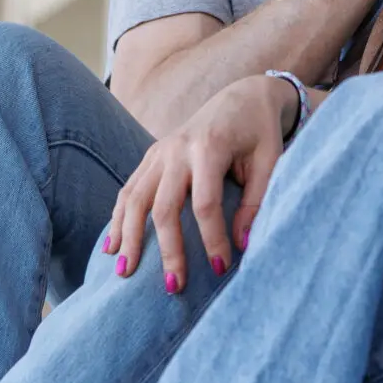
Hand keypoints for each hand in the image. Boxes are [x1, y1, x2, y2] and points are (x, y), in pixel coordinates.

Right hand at [104, 74, 295, 291]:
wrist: (241, 96)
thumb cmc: (259, 131)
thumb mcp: (270, 161)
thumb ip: (256, 200)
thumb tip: (242, 244)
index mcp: (209, 147)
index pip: (205, 203)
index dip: (211, 239)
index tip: (220, 268)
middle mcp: (177, 149)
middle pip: (164, 206)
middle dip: (167, 249)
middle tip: (173, 286)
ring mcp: (159, 151)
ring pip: (135, 198)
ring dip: (128, 236)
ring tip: (124, 271)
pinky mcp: (151, 156)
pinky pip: (128, 189)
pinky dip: (117, 218)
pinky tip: (112, 246)